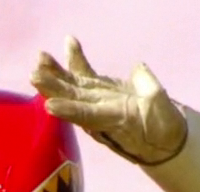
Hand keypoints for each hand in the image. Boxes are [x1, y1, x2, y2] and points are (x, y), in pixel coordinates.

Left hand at [29, 38, 186, 166]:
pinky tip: (69, 42)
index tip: (49, 106)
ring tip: (40, 58)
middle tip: (34, 75)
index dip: (69, 110)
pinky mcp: (101, 93)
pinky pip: (85, 75)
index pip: (88, 116)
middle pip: (72, 99)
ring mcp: (97, 102)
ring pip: (72, 86)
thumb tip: (138, 69)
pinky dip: (75, 60)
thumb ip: (149, 90)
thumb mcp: (162, 112)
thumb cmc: (165, 130)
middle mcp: (99, 113)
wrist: (163, 142)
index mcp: (113, 120)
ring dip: (55, 72)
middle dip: (52, 87)